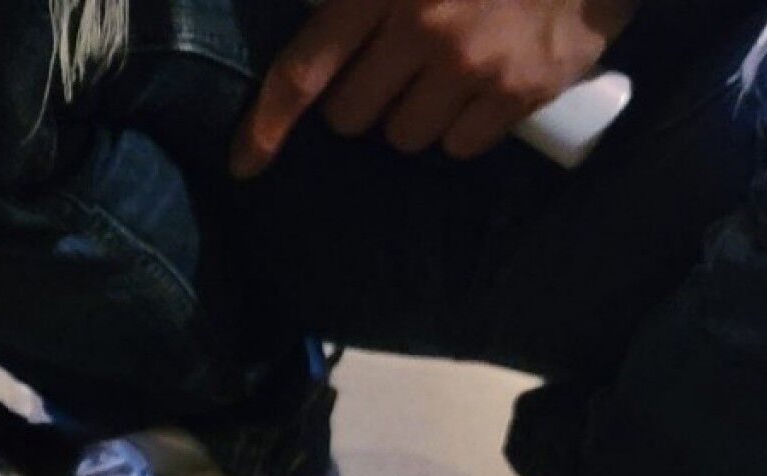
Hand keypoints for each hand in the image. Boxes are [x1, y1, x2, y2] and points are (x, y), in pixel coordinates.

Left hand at [230, 0, 636, 175]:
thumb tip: (317, 20)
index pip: (302, 72)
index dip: (264, 126)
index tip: (244, 163)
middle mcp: (423, 26)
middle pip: (351, 117)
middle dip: (362, 100)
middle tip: (394, 65)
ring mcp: (474, 63)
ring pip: (404, 137)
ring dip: (415, 115)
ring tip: (448, 68)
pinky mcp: (522, 89)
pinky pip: (461, 146)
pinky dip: (465, 126)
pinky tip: (484, 85)